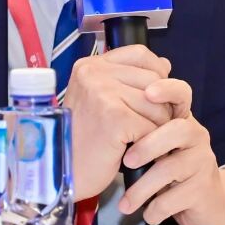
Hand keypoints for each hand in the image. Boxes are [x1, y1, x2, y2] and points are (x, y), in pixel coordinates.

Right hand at [64, 44, 173, 200]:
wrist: (59, 171)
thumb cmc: (80, 140)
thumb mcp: (99, 100)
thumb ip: (129, 80)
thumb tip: (165, 64)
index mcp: (90, 66)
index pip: (140, 54)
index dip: (156, 74)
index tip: (153, 96)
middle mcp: (94, 74)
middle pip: (154, 79)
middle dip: (161, 106)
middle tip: (149, 125)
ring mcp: (103, 94)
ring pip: (157, 105)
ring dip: (156, 127)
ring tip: (140, 139)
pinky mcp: (114, 117)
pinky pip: (152, 126)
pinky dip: (149, 143)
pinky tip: (134, 150)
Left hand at [117, 82, 224, 224]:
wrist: (210, 205)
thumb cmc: (174, 170)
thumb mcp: (160, 146)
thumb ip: (142, 129)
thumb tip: (103, 114)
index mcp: (183, 121)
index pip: (181, 94)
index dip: (167, 89)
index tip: (147, 93)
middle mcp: (197, 136)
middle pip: (176, 131)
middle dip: (147, 146)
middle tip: (125, 161)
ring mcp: (203, 163)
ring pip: (171, 169)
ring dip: (142, 188)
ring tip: (124, 204)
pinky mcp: (203, 190)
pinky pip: (174, 198)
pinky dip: (155, 209)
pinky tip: (146, 215)